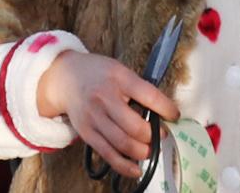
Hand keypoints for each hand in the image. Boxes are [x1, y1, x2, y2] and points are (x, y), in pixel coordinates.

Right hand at [34, 50, 177, 175]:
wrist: (65, 78)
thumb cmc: (98, 73)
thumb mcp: (120, 70)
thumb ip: (138, 88)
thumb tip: (161, 112)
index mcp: (118, 78)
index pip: (148, 95)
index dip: (166, 109)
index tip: (174, 116)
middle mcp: (104, 98)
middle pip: (135, 126)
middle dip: (153, 136)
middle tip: (161, 135)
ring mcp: (94, 118)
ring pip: (123, 144)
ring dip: (142, 152)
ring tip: (150, 149)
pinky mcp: (87, 134)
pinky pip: (108, 155)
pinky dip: (125, 166)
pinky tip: (136, 169)